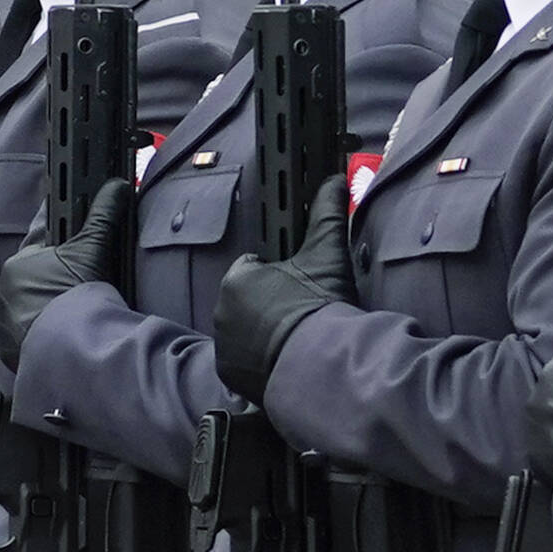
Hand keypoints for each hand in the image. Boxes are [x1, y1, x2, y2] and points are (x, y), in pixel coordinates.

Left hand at [0, 179, 127, 370]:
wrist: (67, 346)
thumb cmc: (76, 295)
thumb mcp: (92, 251)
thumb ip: (102, 217)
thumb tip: (115, 186)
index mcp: (20, 262)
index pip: (39, 241)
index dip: (56, 236)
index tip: (65, 234)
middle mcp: (6, 288)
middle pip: (32, 273)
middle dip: (50, 271)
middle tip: (73, 276)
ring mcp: (5, 317)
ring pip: (25, 301)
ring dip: (42, 301)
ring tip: (67, 306)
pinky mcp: (9, 343)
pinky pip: (23, 330)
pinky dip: (38, 326)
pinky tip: (56, 327)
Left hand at [215, 175, 351, 402]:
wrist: (319, 360)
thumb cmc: (321, 304)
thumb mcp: (326, 254)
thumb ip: (326, 214)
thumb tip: (332, 180)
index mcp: (238, 278)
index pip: (253, 269)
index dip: (276, 276)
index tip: (297, 288)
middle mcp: (220, 309)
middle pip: (246, 301)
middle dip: (268, 305)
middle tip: (300, 314)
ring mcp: (221, 342)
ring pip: (242, 330)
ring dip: (262, 332)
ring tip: (294, 338)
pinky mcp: (227, 371)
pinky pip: (240, 361)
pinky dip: (256, 360)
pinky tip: (283, 358)